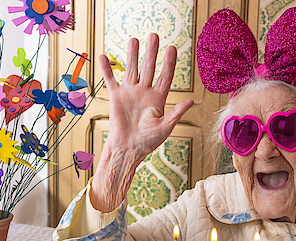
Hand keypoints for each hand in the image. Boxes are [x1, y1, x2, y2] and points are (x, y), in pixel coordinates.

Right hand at [99, 35, 193, 159]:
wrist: (128, 149)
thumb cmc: (148, 141)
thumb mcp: (166, 127)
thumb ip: (177, 113)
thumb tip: (191, 101)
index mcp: (158, 99)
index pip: (165, 77)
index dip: (169, 63)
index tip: (172, 48)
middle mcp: (145, 92)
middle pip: (149, 68)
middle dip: (151, 52)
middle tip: (154, 36)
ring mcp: (130, 93)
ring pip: (131, 69)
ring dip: (132, 55)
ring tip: (134, 39)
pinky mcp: (116, 97)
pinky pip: (111, 80)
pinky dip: (107, 70)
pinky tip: (104, 57)